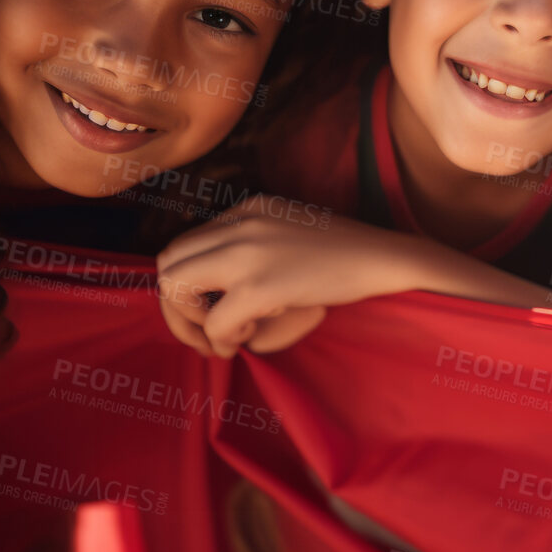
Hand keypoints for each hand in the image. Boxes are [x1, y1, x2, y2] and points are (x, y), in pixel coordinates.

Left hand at [155, 195, 401, 357]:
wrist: (384, 258)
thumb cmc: (345, 255)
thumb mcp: (288, 234)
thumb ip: (253, 248)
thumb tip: (221, 293)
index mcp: (245, 209)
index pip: (184, 245)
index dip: (186, 287)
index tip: (207, 312)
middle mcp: (239, 223)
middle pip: (167, 263)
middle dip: (175, 307)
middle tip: (204, 332)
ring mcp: (248, 252)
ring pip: (175, 286)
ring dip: (189, 322)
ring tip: (222, 338)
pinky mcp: (263, 284)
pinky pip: (216, 322)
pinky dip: (222, 339)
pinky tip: (244, 342)